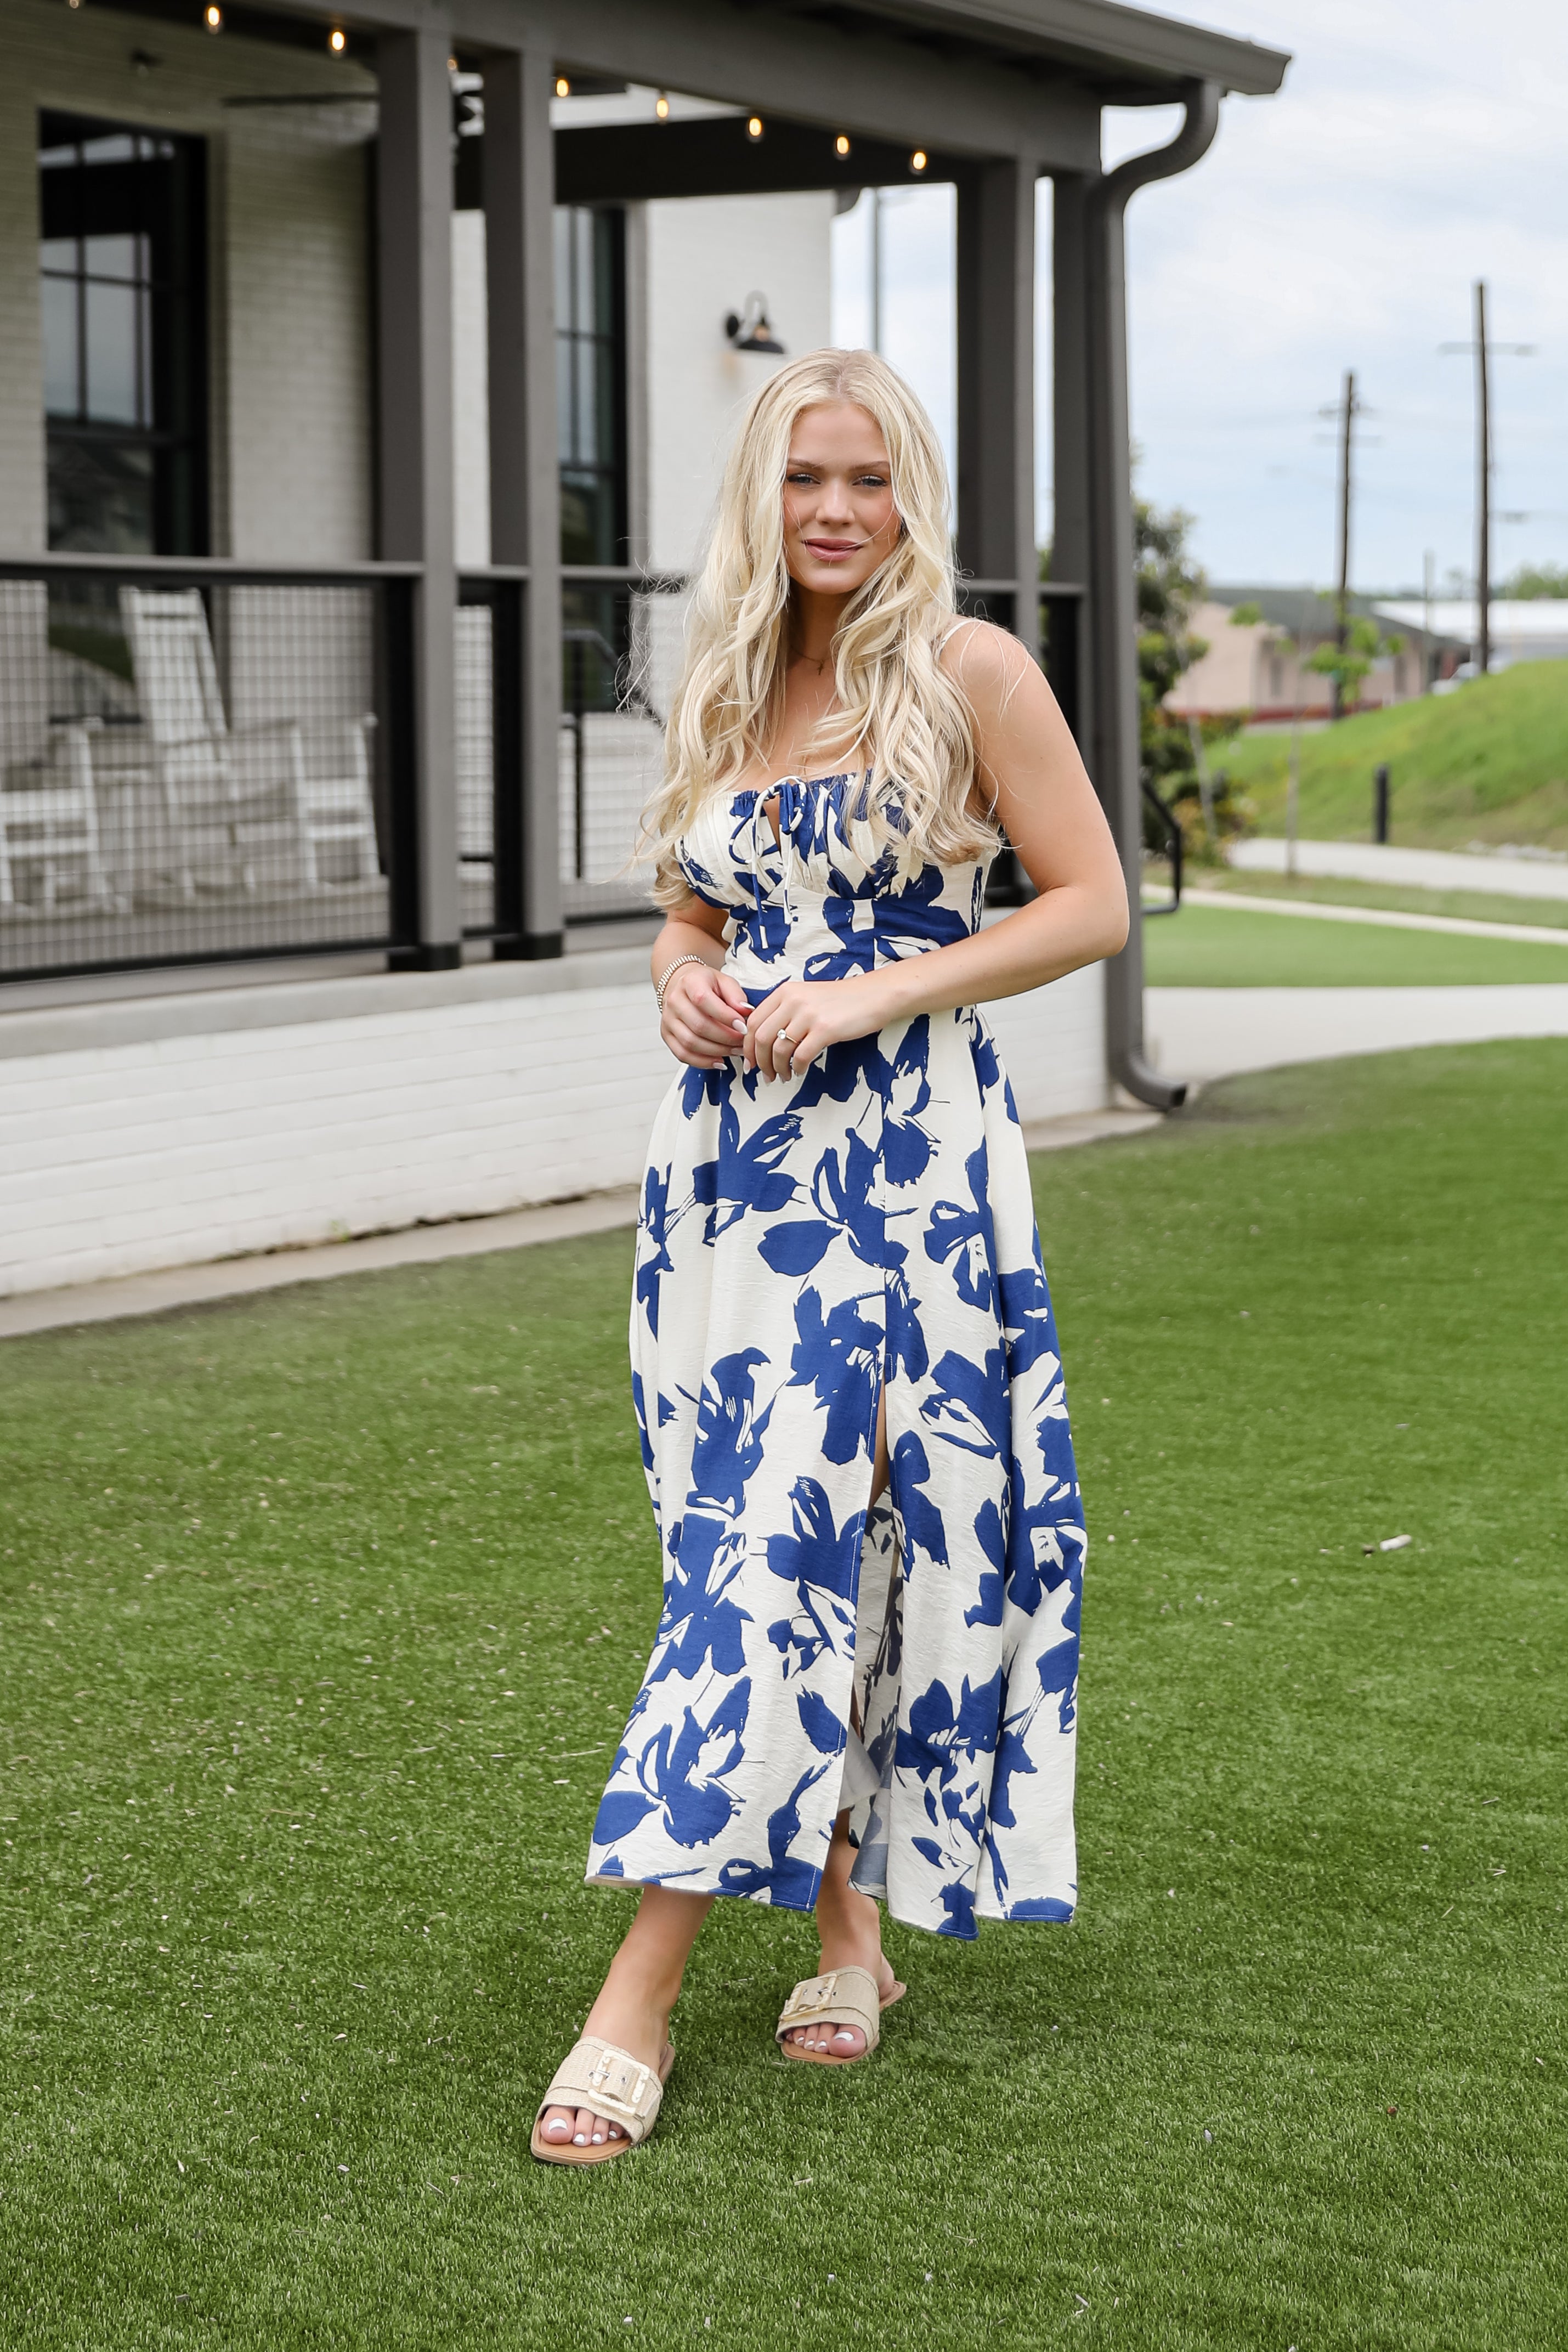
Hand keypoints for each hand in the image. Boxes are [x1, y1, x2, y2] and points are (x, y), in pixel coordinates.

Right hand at [660, 959, 750, 1068]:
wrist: (682, 986)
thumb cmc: (705, 985)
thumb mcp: (724, 981)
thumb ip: (736, 996)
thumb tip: (746, 1012)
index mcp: (689, 983)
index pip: (703, 1000)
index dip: (725, 1016)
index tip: (743, 1027)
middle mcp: (674, 1001)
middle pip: (698, 1025)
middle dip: (725, 1038)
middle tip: (742, 1042)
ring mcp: (668, 1020)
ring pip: (691, 1043)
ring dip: (717, 1051)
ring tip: (734, 1051)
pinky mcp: (667, 1035)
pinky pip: (683, 1054)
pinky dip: (703, 1061)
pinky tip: (719, 1061)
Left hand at [744, 974, 891, 1081]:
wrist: (874, 995)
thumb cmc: (840, 1001)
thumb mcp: (805, 997)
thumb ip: (784, 1011)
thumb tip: (764, 1039)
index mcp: (784, 992)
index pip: (753, 1022)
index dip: (747, 1047)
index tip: (750, 1062)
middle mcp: (792, 1001)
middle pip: (761, 1038)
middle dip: (760, 1062)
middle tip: (765, 1075)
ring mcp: (808, 1015)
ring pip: (779, 1049)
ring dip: (778, 1069)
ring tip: (784, 1076)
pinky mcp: (825, 1029)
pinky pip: (801, 1056)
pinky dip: (798, 1068)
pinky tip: (801, 1071)